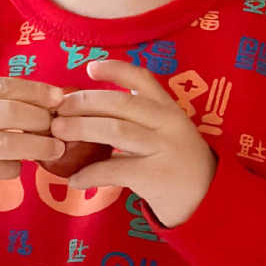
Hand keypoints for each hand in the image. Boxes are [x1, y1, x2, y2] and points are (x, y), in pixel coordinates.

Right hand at [0, 75, 67, 205]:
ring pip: (9, 144)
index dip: (37, 92)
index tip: (60, 98)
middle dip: (43, 119)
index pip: (3, 86)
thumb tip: (35, 97)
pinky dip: (15, 167)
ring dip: (39, 146)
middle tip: (60, 125)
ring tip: (55, 148)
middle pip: (11, 113)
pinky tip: (18, 165)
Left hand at [50, 59, 217, 226]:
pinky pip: (115, 170)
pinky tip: (74, 179)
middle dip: (85, 102)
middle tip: (58, 109)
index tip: (90, 68)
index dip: (116, 69)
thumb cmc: (177, 161)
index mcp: (169, 108)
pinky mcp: (155, 175)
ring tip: (58, 133)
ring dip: (82, 129)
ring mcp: (163, 148)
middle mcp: (167, 123)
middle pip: (121, 103)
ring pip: (116, 130)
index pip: (142, 79)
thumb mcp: (168, 131)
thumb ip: (140, 118)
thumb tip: (88, 110)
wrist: (207, 197)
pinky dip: (90, 174)